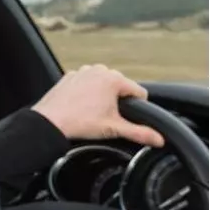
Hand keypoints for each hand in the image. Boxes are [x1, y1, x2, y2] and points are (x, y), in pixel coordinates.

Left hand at [31, 64, 165, 147]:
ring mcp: (84, 71)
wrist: (50, 122)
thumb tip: (158, 138)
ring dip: (102, 96)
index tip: (127, 118)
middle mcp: (100, 70)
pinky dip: (87, 93)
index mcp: (114, 79)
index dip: (138, 107)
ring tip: (92, 112)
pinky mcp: (71, 76)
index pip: (139, 92)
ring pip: (103, 84)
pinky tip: (81, 106)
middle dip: (118, 101)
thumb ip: (139, 133)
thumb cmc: (79, 123)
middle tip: (106, 117)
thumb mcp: (114, 129)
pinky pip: (87, 83)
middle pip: (120, 87)